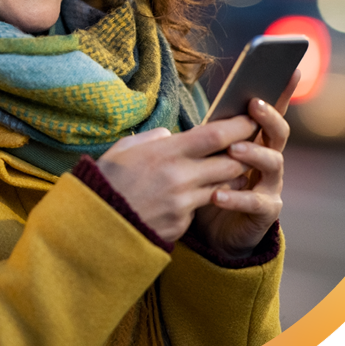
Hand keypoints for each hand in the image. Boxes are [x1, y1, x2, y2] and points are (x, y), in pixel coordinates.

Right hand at [95, 115, 260, 243]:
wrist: (92, 226)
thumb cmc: (106, 182)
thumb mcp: (125, 150)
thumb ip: (153, 139)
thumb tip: (172, 136)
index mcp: (166, 153)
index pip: (216, 135)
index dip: (239, 126)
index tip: (251, 119)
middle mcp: (179, 178)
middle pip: (230, 162)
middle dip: (244, 154)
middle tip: (249, 145)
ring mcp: (182, 203)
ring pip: (224, 187)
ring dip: (231, 178)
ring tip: (230, 169)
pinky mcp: (181, 224)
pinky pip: (201, 207)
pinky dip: (204, 199)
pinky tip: (196, 195)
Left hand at [192, 70, 299, 258]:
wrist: (215, 234)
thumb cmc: (211, 186)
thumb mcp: (208, 158)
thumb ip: (210, 139)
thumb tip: (199, 120)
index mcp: (256, 142)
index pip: (271, 112)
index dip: (282, 91)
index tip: (290, 68)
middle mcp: (269, 160)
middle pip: (278, 133)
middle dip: (269, 117)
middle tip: (254, 105)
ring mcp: (271, 185)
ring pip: (273, 163)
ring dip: (254, 153)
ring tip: (234, 150)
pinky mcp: (266, 211)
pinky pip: (255, 202)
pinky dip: (236, 197)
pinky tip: (218, 194)